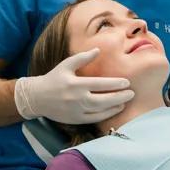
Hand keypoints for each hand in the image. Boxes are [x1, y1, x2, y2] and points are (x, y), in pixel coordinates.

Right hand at [14, 48, 133, 124]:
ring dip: (115, 107)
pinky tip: (114, 110)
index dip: (115, 84)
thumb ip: (82, 58)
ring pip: (100, 111)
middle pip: (103, 99)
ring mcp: (76, 111)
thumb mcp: (66, 65)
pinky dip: (106, 115)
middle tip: (132, 93)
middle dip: (119, 96)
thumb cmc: (54, 78)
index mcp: (76, 84)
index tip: (126, 82)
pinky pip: (94, 119)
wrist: (37, 98)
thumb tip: (98, 49)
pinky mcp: (75, 119)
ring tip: (126, 102)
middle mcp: (77, 98)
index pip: (100, 84)